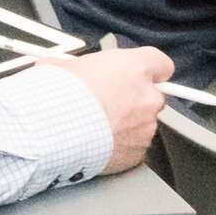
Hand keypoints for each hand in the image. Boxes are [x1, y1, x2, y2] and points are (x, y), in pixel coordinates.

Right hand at [41, 45, 173, 172]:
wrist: (55, 130)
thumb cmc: (60, 97)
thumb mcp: (62, 67)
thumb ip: (78, 68)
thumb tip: (65, 69)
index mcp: (134, 68)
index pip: (160, 63)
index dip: (149, 70)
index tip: (137, 75)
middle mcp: (147, 96)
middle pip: (151, 96)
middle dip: (133, 100)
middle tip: (106, 101)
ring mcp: (146, 125)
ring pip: (142, 123)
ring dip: (124, 123)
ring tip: (94, 124)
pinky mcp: (139, 150)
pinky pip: (133, 145)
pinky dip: (119, 144)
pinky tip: (96, 141)